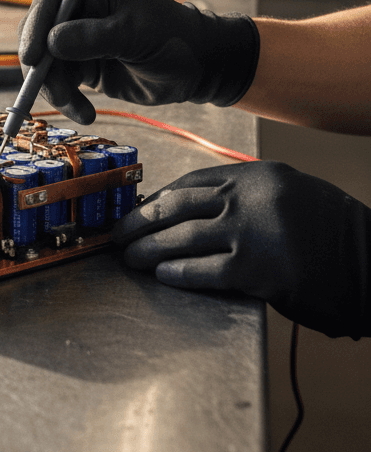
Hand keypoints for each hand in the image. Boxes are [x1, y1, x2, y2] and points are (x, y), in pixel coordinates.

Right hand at [17, 0, 259, 123]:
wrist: (199, 68)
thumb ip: (93, 37)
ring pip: (46, 65)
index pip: (50, 1)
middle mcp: (81, 13)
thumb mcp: (135, 34)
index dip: (34, 27)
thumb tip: (50, 43)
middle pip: (39, 36)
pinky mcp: (84, 68)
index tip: (31, 57)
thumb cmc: (175, 39)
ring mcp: (80, 41)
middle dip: (41, 66)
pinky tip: (86, 113)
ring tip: (81, 109)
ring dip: (56, 90)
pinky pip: (61, 84)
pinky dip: (68, 101)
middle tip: (50, 90)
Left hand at [109, 161, 370, 338]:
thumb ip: (245, 197)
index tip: (137, 209)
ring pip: (180, 238)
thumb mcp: (290, 195)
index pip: (191, 181)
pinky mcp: (257, 271)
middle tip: (119, 235)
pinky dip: (176, 273)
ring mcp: (253, 233)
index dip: (157, 197)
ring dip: (148, 250)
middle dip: (140, 221)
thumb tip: (189, 208)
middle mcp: (251, 198)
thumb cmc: (331, 235)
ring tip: (131, 259)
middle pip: (176, 206)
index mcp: (257, 176)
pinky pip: (201, 270)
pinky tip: (163, 276)